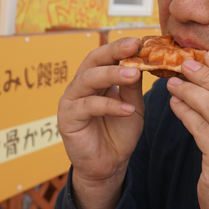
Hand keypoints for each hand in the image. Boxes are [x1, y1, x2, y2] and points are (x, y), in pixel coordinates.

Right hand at [58, 37, 144, 208]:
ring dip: (111, 75)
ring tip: (133, 75)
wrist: (108, 166)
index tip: (140, 41)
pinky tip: (127, 110)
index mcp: (95, 79)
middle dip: (113, 52)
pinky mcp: (67, 118)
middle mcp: (80, 86)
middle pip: (93, 60)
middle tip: (134, 47)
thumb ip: (133, 86)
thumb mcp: (132, 105)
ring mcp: (71, 101)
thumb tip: (141, 60)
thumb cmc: (119, 134)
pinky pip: (88, 106)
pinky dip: (109, 106)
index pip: (104, 56)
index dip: (120, 46)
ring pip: (88, 79)